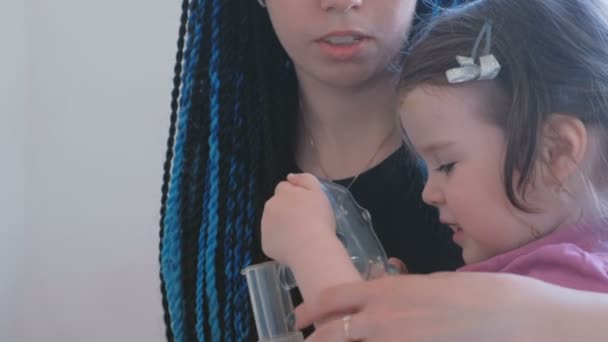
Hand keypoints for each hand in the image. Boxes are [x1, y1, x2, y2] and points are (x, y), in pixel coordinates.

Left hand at [261, 173, 336, 264]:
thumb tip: (290, 177)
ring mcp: (265, 226)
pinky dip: (280, 241)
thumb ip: (305, 179)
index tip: (306, 206)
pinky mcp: (265, 244)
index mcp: (282, 193)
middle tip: (304, 220)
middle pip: (276, 204)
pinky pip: (273, 239)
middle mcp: (269, 207)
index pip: (284, 188)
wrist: (311, 248)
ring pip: (273, 222)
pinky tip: (293, 246)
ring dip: (282, 224)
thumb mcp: (318, 192)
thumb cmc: (319, 219)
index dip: (295, 195)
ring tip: (299, 235)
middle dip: (286, 209)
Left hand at [295, 272, 587, 341]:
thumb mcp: (425, 283)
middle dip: (312, 340)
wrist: (507, 315)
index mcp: (383, 290)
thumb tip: (376, 300)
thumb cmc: (470, 292)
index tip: (299, 317)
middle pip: (329, 333)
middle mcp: (380, 317)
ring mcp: (394, 341)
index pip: (331, 298)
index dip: (309, 309)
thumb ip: (395, 294)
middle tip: (304, 341)